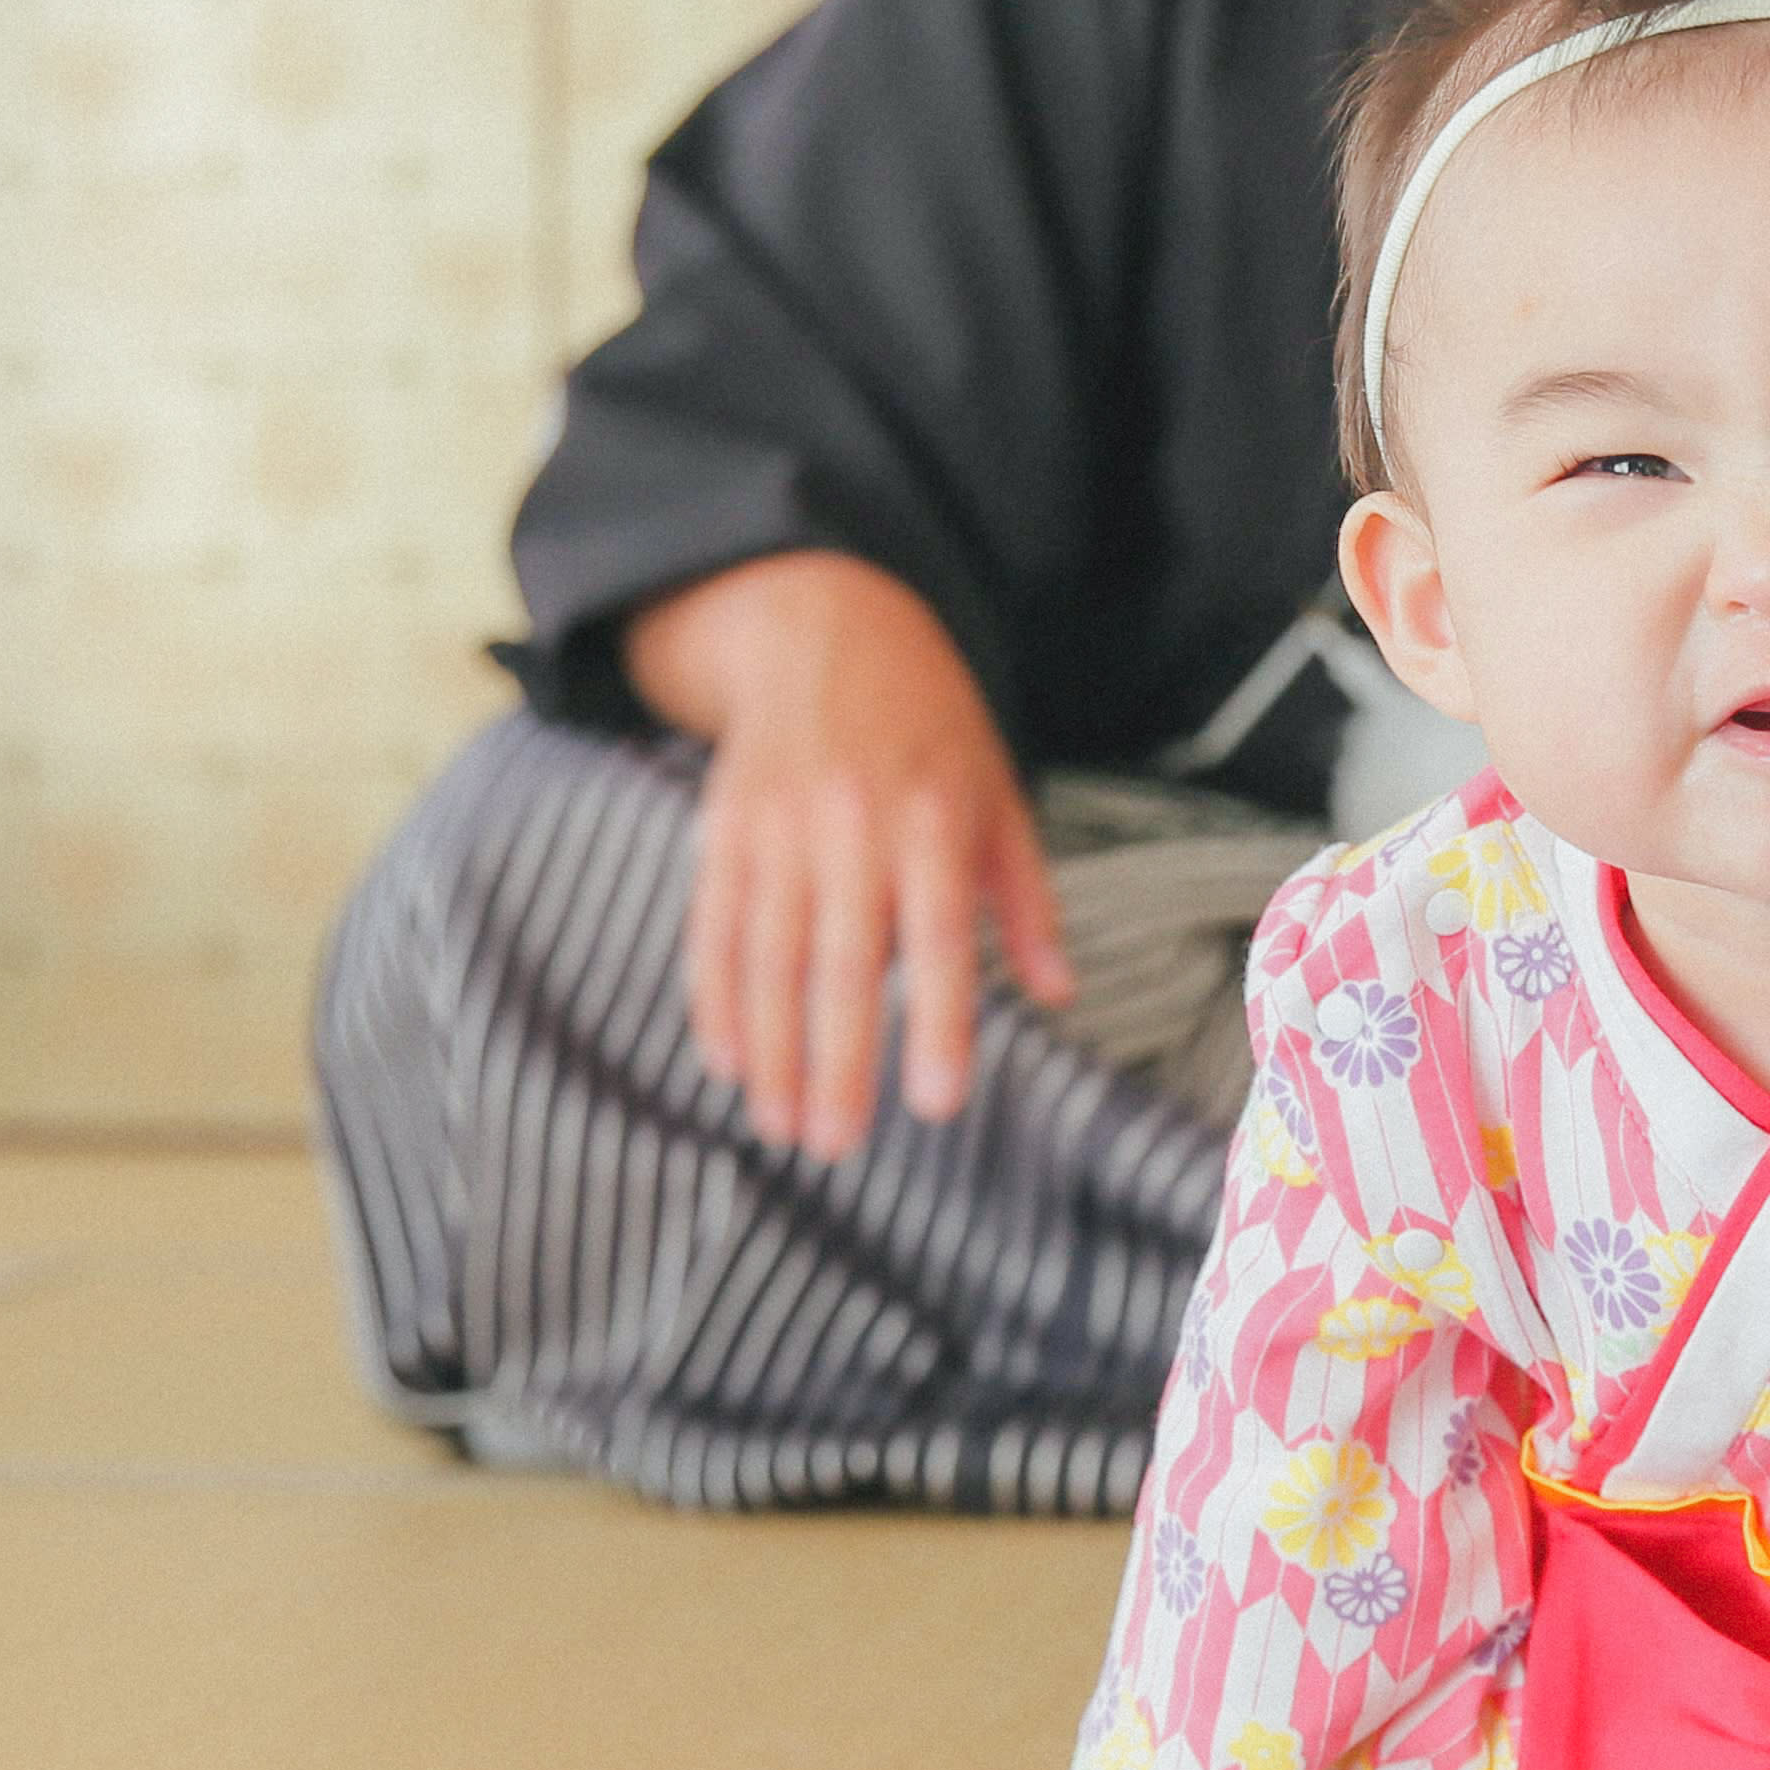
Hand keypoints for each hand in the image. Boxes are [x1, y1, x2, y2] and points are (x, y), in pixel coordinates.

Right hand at [626, 551, 1074, 1153]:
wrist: (824, 623)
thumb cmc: (931, 724)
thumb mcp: (998, 793)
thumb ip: (1026, 898)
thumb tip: (1057, 995)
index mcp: (932, 817)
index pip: (939, 934)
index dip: (938, 1021)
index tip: (936, 1103)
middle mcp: (852, 822)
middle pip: (843, 958)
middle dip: (837, 1059)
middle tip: (836, 1145)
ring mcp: (779, 822)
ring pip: (767, 952)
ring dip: (771, 1047)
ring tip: (779, 1124)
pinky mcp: (724, 824)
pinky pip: (713, 923)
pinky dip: (714, 996)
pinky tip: (727, 1060)